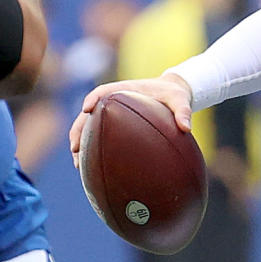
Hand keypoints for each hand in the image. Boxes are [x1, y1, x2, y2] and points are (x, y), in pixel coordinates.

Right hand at [68, 73, 192, 166]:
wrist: (171, 95)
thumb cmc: (174, 96)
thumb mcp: (180, 100)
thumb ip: (183, 111)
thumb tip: (186, 128)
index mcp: (124, 90)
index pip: (103, 92)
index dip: (93, 99)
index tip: (87, 109)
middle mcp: (112, 102)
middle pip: (87, 115)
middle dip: (78, 130)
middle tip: (74, 148)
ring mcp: (109, 115)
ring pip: (87, 128)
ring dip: (79, 144)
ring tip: (78, 165)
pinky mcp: (111, 126)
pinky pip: (97, 137)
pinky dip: (91, 151)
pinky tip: (90, 170)